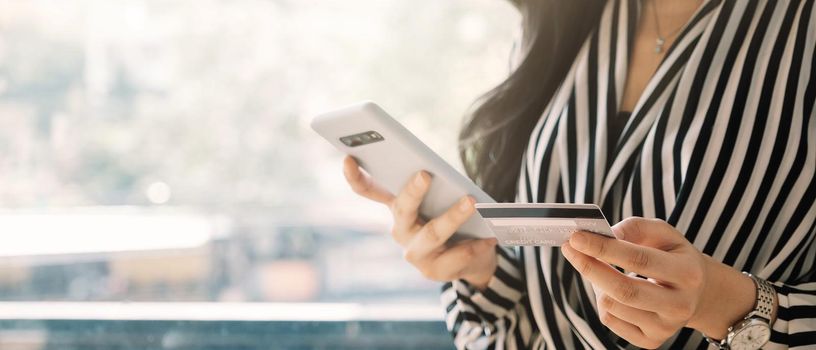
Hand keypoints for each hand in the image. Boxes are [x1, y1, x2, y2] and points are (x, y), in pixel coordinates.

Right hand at [342, 156, 497, 288]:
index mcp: (397, 207)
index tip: (348, 157)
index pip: (368, 191)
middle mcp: (400, 230)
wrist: (474, 257)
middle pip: (402, 209)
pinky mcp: (434, 272)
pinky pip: (456, 257)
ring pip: (433, 233)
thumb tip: (439, 170)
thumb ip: (437, 184)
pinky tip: (490, 236)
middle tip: (425, 174)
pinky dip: (475, 245)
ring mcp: (415, 254)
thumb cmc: (454, 218)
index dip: (355, 176)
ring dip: (453, 216)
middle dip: (412, 192)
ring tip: (472, 202)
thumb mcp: (443, 198)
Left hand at [561, 217, 755, 347]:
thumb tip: (603, 235)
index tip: (576, 237)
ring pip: (613, 307)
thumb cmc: (672, 256)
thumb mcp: (663, 234)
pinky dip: (603, 302)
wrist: (698, 293)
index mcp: (687, 273)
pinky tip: (612, 292)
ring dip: (596, 284)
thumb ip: (634, 228)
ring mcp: (666, 327)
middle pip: (624, 290)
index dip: (604, 248)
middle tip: (569, 249)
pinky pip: (611, 321)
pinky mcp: (651, 341)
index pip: (639, 259)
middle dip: (590, 268)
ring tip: (600, 269)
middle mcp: (680, 305)